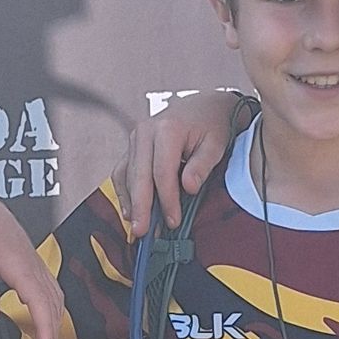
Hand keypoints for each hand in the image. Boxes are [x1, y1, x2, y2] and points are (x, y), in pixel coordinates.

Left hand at [0, 182, 57, 338]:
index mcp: (20, 265)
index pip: (40, 303)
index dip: (46, 330)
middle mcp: (34, 265)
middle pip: (53, 307)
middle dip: (51, 338)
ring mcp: (37, 265)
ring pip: (56, 300)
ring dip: (53, 327)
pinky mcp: (35, 265)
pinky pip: (52, 291)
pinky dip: (52, 311)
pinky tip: (45, 324)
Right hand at [123, 89, 239, 235]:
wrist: (205, 105)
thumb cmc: (212, 124)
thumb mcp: (216, 144)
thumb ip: (202, 166)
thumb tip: (189, 188)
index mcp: (167, 129)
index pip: (162, 173)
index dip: (167, 200)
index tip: (173, 222)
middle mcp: (145, 132)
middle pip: (139, 176)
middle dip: (140, 207)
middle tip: (141, 233)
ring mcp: (135, 139)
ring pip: (126, 175)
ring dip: (130, 203)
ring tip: (136, 227)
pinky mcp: (132, 146)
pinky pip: (122, 171)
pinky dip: (124, 192)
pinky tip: (129, 211)